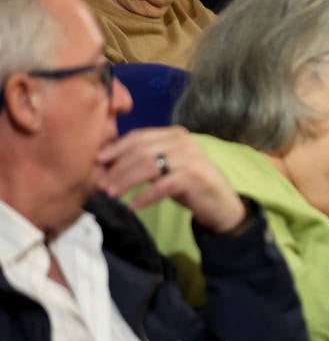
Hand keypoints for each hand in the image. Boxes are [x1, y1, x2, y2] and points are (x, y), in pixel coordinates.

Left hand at [96, 127, 246, 232]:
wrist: (219, 202)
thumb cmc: (187, 183)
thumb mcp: (165, 167)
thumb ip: (143, 160)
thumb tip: (105, 163)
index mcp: (174, 134)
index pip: (139, 136)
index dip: (116, 148)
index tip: (97, 161)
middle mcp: (183, 141)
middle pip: (140, 151)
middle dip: (117, 168)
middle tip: (100, 185)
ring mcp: (190, 158)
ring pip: (148, 166)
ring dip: (126, 181)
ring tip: (111, 194)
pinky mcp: (193, 177)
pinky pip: (161, 186)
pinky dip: (144, 196)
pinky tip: (132, 206)